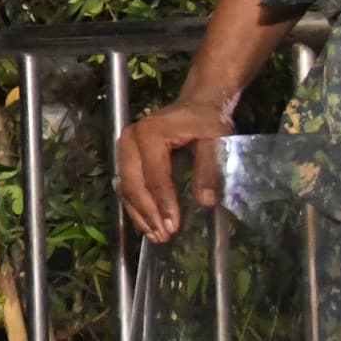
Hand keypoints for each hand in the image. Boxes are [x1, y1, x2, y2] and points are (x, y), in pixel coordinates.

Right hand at [116, 96, 239, 243]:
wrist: (198, 105)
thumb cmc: (207, 121)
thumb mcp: (216, 140)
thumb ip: (209, 168)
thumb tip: (206, 201)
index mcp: (150, 133)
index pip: (155, 175)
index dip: (164, 202)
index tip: (174, 226)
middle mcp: (130, 140)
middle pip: (133, 183)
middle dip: (148, 212)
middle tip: (163, 236)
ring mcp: (124, 149)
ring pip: (125, 187)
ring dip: (139, 214)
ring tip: (156, 236)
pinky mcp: (125, 157)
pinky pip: (126, 186)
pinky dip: (135, 207)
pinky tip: (147, 224)